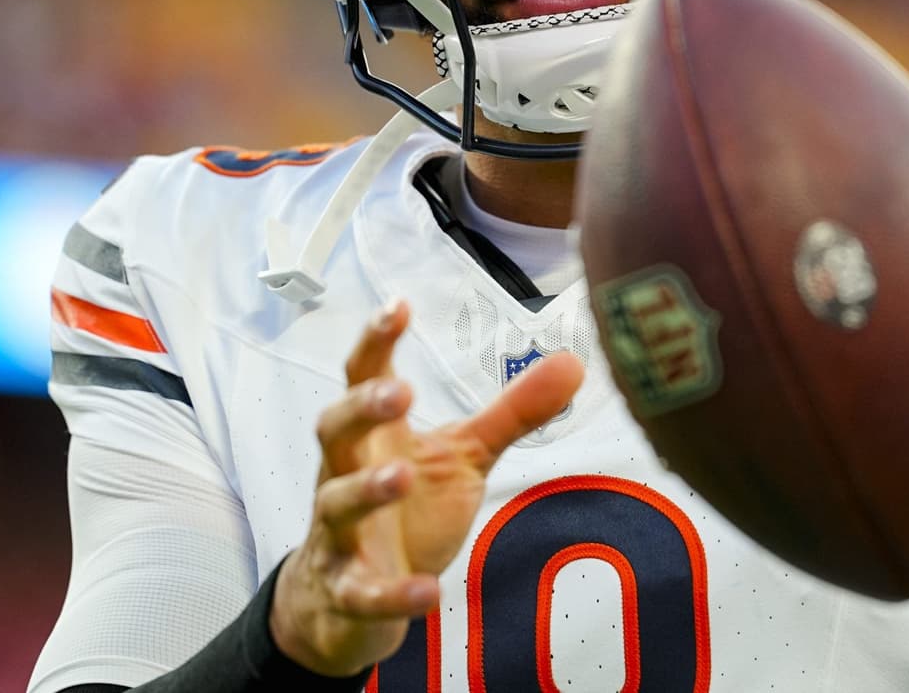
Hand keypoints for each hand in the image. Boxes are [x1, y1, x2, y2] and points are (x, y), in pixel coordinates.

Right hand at [269, 299, 584, 675]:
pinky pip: (360, 592)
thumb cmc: (408, 510)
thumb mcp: (463, 456)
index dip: (376, 341)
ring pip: (336, 504)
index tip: (398, 305)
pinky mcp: (345, 591)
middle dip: (362, 409)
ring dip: (365, 489)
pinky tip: (429, 593)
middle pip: (334, 429)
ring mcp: (339, 534)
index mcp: (376, 435)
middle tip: (400, 392)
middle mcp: (346, 474)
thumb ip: (510, 413)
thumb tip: (574, 362)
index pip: (365, 377)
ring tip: (403, 476)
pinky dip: (391, 594)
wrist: (348, 602)